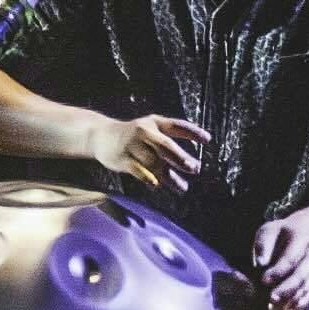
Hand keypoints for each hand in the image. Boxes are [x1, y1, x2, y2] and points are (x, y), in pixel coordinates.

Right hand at [97, 111, 212, 193]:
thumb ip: (166, 142)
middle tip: (195, 168)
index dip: (193, 132)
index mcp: (154, 122)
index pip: (177, 125)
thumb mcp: (149, 129)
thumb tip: (190, 163)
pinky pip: (139, 172)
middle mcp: (144, 131)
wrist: (100, 135)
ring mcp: (132, 145)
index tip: (208, 140)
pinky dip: (150, 179)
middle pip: (165, 146)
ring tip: (182, 187)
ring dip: (170, 176)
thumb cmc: (132, 135)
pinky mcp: (123, 159)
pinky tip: (158, 185)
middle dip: (181, 158)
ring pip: (154, 163)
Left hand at [246, 218, 308, 309]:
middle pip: (301, 276)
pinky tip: (283, 309)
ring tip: (273, 306)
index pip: (291, 258)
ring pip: (306, 287)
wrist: (299, 234)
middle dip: (286, 289)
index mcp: (301, 238)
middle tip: (270, 298)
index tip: (263, 280)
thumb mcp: (268, 231)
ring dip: (290, 299)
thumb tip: (261, 263)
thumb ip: (263, 245)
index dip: (278, 271)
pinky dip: (298, 304)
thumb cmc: (278, 235)